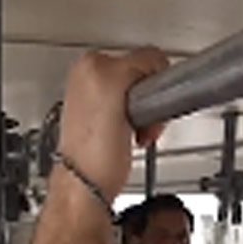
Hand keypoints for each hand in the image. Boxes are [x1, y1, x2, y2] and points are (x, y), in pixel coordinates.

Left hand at [56, 48, 169, 200]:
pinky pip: (133, 111)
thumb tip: (156, 62)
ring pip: (141, 97)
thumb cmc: (96, 153)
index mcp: (90, 63)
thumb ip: (141, 63)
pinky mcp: (100, 117)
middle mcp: (88, 76)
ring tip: (132, 131)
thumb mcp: (120, 86)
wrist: (86, 186)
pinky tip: (128, 135)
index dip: (156, 82)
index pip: (147, 57)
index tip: (150, 103)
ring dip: (145, 115)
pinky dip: (137, 122)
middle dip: (149, 101)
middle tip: (140, 122)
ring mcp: (94, 98)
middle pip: (144, 78)